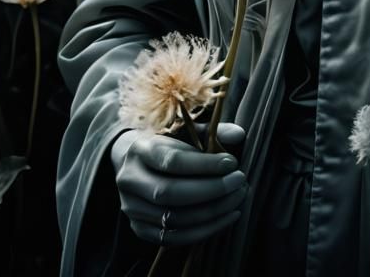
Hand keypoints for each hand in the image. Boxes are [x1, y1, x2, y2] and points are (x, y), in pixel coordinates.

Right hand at [111, 122, 247, 247]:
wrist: (134, 162)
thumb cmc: (167, 143)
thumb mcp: (185, 130)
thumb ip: (212, 132)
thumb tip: (239, 135)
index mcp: (140, 149)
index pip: (172, 161)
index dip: (204, 165)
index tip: (232, 163)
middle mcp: (130, 180)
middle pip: (170, 193)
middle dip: (211, 190)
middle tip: (239, 182)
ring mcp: (132, 208)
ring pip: (172, 219)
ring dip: (212, 212)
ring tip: (237, 198)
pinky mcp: (140, 229)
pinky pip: (173, 238)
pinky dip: (204, 230)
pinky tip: (227, 216)